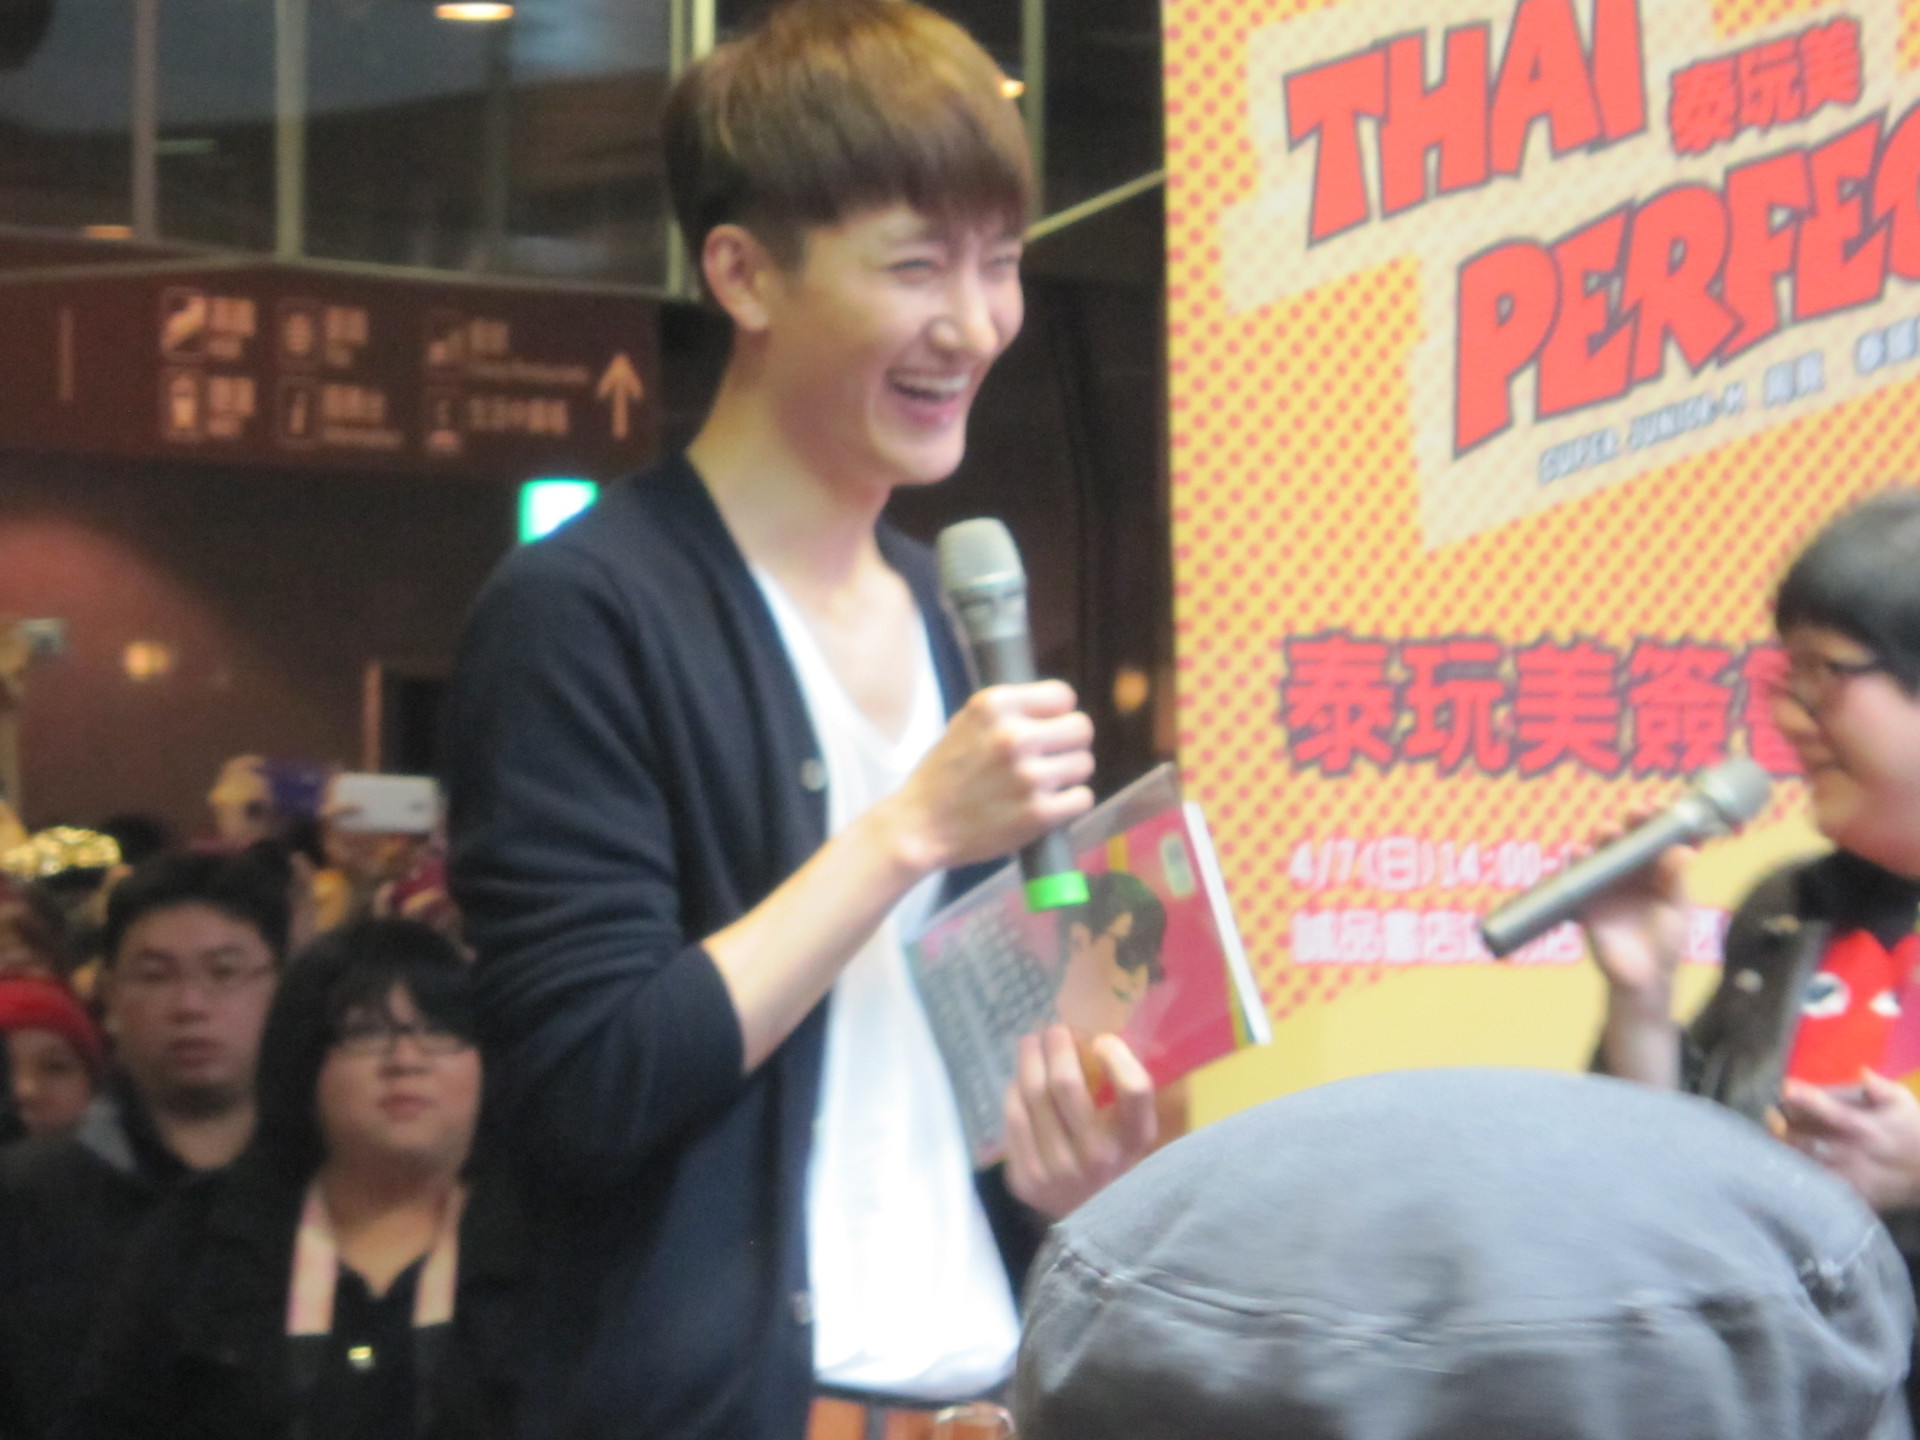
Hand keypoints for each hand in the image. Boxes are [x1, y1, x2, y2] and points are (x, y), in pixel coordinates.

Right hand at [879, 682, 1092, 873]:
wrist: (919, 827)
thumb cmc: (944, 775)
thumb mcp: (967, 723)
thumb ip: (1010, 712)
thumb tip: (1059, 709)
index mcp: (994, 705)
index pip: (1063, 696)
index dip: (1058, 714)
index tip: (1047, 728)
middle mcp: (1013, 736)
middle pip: (1082, 728)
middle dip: (1069, 743)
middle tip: (1049, 758)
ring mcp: (1028, 776)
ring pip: (1084, 764)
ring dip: (1068, 775)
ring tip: (1040, 785)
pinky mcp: (1038, 814)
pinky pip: (1082, 798)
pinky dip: (1069, 804)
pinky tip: (1046, 806)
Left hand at [1003, 1026, 1155, 1218]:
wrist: (1091, 1228)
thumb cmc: (1116, 1166)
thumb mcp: (1136, 1134)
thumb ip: (1127, 1093)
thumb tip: (1101, 1040)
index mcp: (1134, 1144)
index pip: (1134, 1090)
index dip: (1118, 1056)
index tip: (1103, 1040)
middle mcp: (1097, 1160)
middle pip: (1065, 1084)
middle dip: (1055, 1045)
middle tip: (1052, 1029)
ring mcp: (1056, 1173)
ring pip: (1031, 1097)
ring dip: (1028, 1060)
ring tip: (1030, 1044)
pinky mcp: (1026, 1181)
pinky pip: (1012, 1120)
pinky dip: (1014, 1091)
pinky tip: (1020, 1082)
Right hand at [1575, 820, 1692, 1003]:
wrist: (1643, 978)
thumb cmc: (1667, 943)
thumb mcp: (1676, 910)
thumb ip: (1675, 881)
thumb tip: (1682, 850)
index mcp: (1658, 870)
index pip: (1656, 837)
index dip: (1657, 818)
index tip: (1659, 804)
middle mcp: (1632, 871)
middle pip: (1629, 837)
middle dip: (1631, 821)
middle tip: (1636, 811)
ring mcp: (1608, 882)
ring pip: (1603, 851)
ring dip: (1604, 837)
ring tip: (1609, 830)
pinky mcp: (1587, 898)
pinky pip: (1578, 874)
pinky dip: (1576, 860)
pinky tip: (1578, 851)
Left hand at [1778, 1070, 1919, 1212]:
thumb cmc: (1912, 1129)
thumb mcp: (1903, 1103)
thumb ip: (1880, 1088)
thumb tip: (1861, 1071)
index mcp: (1864, 1127)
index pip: (1831, 1112)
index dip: (1807, 1100)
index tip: (1785, 1086)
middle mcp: (1853, 1153)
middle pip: (1807, 1141)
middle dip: (1783, 1126)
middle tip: (1769, 1114)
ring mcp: (1851, 1178)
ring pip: (1807, 1166)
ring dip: (1786, 1153)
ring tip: (1768, 1139)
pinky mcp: (1851, 1197)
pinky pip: (1818, 1190)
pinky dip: (1800, 1180)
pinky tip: (1782, 1171)